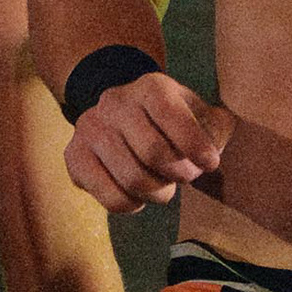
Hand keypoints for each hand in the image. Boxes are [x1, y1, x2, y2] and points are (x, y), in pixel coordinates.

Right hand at [64, 72, 226, 211]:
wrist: (125, 118)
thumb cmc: (173, 123)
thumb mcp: (200, 115)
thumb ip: (217, 127)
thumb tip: (215, 142)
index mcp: (150, 87)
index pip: (171, 115)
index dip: (195, 145)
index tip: (211, 164)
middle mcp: (114, 102)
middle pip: (154, 153)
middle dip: (180, 174)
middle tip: (185, 176)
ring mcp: (90, 128)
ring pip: (133, 180)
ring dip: (159, 192)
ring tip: (164, 186)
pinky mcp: (74, 156)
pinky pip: (111, 198)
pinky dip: (134, 205)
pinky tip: (139, 194)